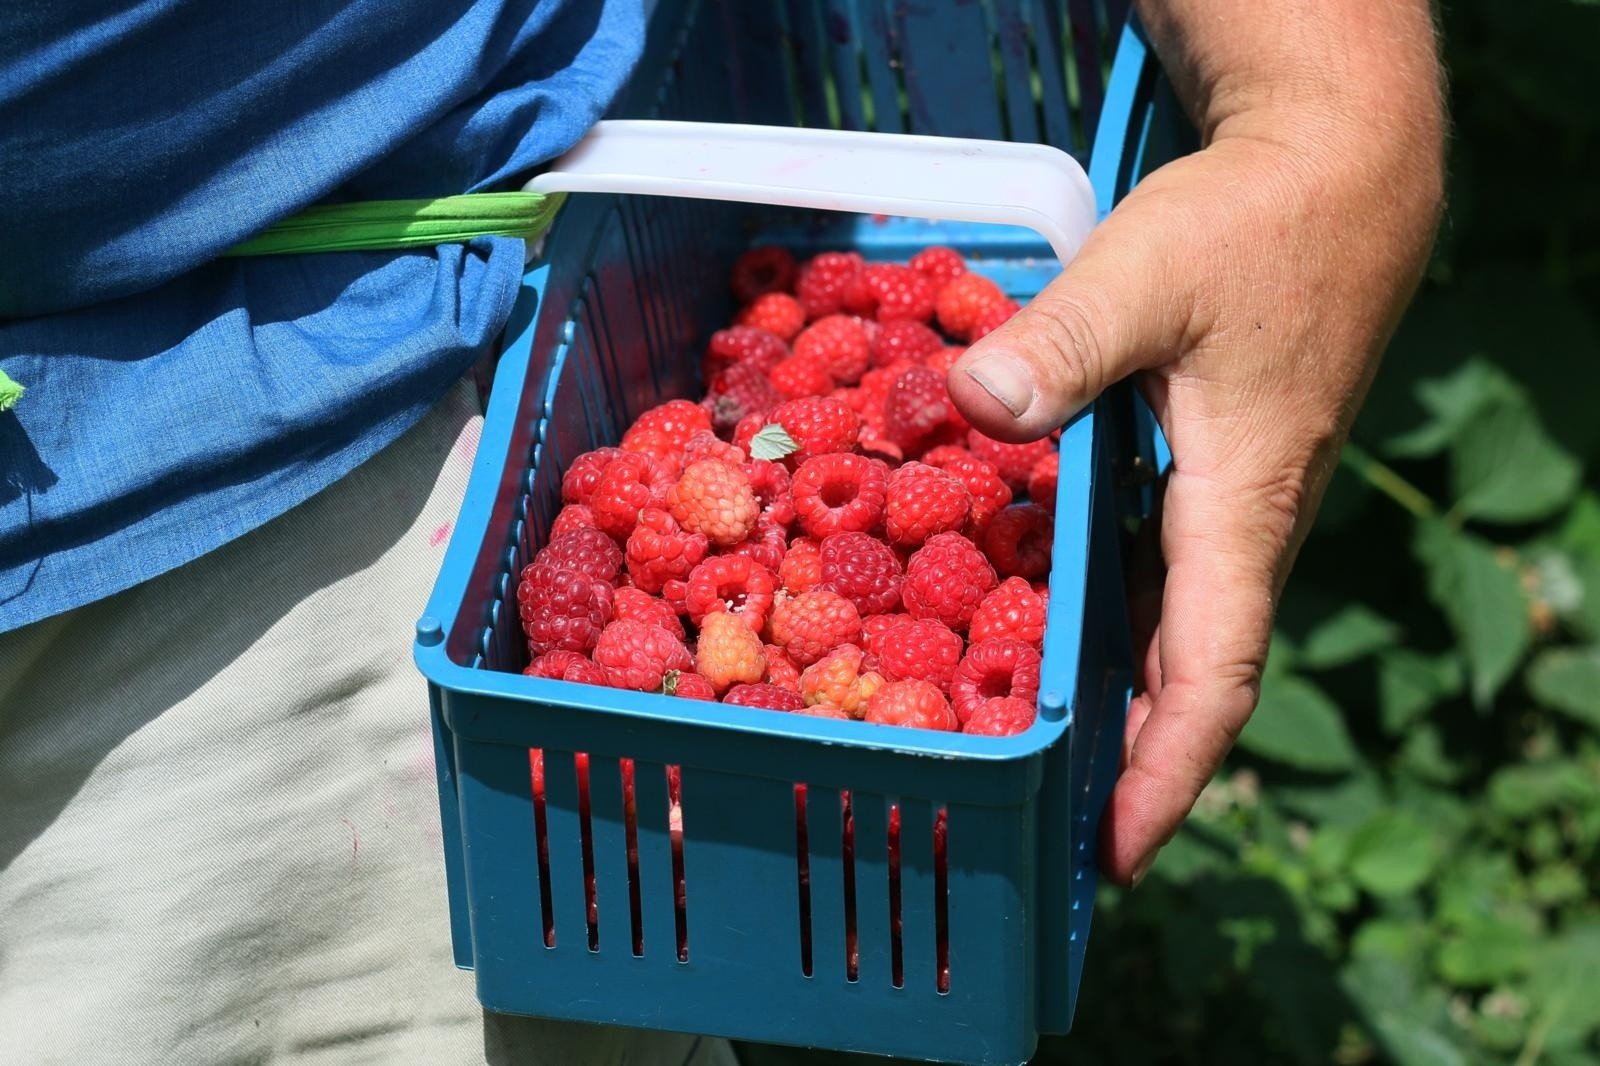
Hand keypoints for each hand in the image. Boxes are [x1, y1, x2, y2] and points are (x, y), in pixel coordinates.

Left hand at [947, 0, 1445, 884]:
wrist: (1336, 174)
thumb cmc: (1256, 226)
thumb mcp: (1148, 277)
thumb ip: (1062, 347)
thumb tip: (969, 406)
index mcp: (1238, 510)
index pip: (1212, 677)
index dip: (1167, 777)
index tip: (1115, 857)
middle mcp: (1240, 525)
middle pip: (1186, 676)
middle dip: (1126, 761)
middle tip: (1041, 825)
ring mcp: (1229, 500)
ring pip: (1171, 628)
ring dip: (1116, 697)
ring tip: (1035, 752)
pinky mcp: (1210, 466)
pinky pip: (1158, 572)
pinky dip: (1108, 618)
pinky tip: (1045, 625)